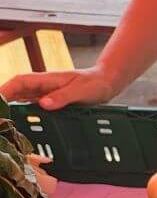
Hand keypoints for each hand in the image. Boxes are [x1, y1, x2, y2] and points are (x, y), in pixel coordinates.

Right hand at [0, 67, 116, 109]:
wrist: (105, 83)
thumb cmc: (93, 84)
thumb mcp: (80, 91)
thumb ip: (62, 97)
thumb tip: (43, 104)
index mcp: (46, 79)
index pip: (19, 81)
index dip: (5, 90)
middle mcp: (42, 85)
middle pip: (16, 90)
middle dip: (3, 98)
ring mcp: (45, 93)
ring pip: (21, 97)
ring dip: (10, 104)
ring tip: (3, 118)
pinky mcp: (50, 100)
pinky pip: (32, 104)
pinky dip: (22, 109)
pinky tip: (17, 118)